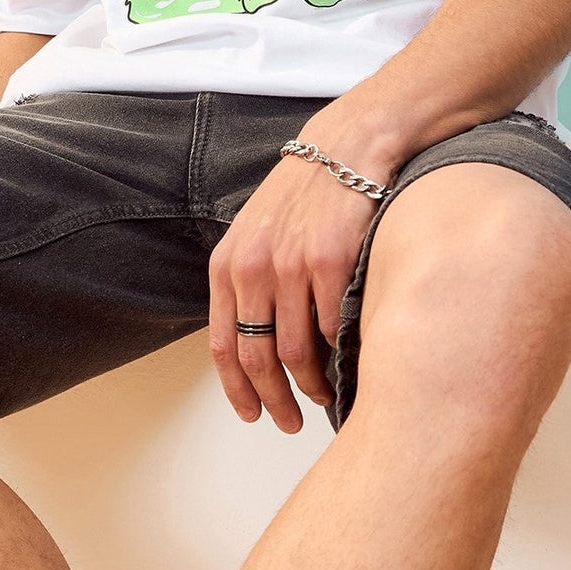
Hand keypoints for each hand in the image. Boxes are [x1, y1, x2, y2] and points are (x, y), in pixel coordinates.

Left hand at [207, 141, 386, 432]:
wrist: (346, 147)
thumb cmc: (304, 195)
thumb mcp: (256, 233)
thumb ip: (248, 284)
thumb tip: (254, 344)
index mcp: (228, 265)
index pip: (223, 347)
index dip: (237, 391)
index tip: (253, 415)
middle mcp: (253, 268)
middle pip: (258, 360)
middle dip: (274, 401)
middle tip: (290, 421)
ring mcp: (291, 266)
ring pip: (297, 353)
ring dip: (311, 386)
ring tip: (323, 397)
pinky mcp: (331, 262)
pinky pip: (332, 328)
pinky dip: (340, 354)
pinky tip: (347, 360)